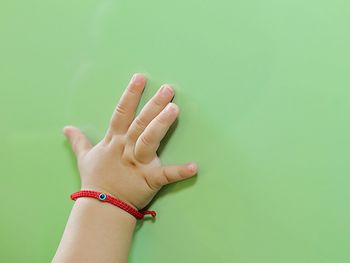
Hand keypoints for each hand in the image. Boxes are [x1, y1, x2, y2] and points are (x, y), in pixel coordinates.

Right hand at [63, 73, 197, 209]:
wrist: (101, 207)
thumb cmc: (96, 181)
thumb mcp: (85, 158)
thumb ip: (79, 141)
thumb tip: (66, 127)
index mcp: (114, 141)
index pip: (121, 113)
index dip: (130, 95)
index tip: (140, 78)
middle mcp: (126, 148)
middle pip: (140, 123)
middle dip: (153, 105)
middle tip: (168, 89)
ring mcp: (138, 164)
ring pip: (149, 140)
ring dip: (161, 125)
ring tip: (174, 109)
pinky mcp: (149, 180)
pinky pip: (165, 175)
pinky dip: (179, 172)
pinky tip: (194, 166)